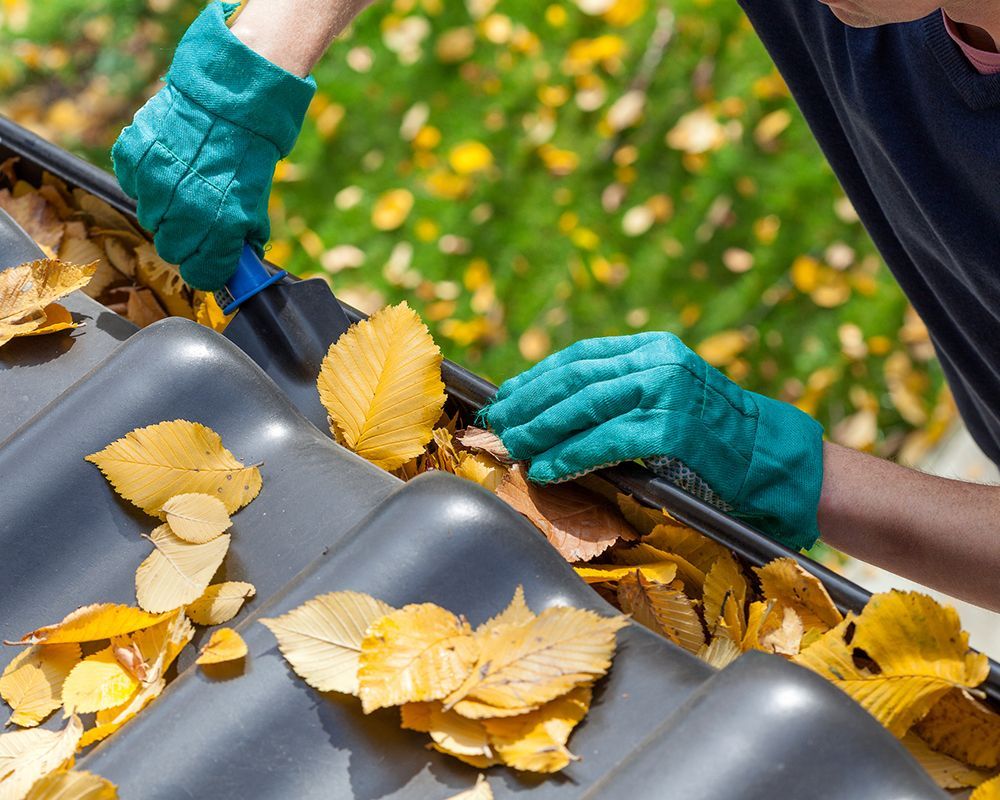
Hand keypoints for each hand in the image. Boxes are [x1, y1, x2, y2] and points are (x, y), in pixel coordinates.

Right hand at [111, 2, 315, 289]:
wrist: (229, 99)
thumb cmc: (247, 154)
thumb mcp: (255, 202)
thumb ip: (243, 238)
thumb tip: (240, 264)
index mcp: (221, 227)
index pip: (201, 275)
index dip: (207, 270)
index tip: (210, 262)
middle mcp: (185, 211)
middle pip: (172, 250)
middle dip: (186, 241)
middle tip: (198, 220)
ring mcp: (155, 185)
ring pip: (150, 219)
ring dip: (165, 210)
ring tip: (184, 184)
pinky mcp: (133, 159)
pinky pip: (132, 186)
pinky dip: (146, 180)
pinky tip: (167, 165)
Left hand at [481, 332, 824, 549]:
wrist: (775, 459)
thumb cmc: (717, 436)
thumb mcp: (670, 395)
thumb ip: (623, 392)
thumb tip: (556, 409)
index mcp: (654, 347)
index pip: (579, 356)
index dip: (536, 377)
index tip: (506, 396)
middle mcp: (658, 361)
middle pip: (574, 378)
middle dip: (528, 403)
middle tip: (497, 424)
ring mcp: (667, 392)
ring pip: (584, 407)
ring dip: (541, 430)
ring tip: (513, 446)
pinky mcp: (673, 429)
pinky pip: (606, 441)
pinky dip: (571, 456)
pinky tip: (548, 468)